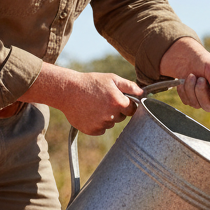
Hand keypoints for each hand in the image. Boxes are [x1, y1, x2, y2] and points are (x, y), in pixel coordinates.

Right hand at [22, 65, 141, 135]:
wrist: (67, 90)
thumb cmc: (90, 82)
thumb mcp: (111, 79)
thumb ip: (129, 86)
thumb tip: (143, 93)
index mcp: (118, 102)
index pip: (132, 109)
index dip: (126, 104)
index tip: (119, 100)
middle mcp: (111, 115)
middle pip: (121, 117)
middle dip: (116, 111)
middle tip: (103, 101)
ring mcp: (101, 124)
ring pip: (111, 123)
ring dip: (106, 117)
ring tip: (94, 106)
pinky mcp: (92, 130)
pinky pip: (101, 130)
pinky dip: (97, 123)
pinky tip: (89, 113)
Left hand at [160, 36, 209, 111]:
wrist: (187, 58)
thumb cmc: (204, 61)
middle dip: (202, 93)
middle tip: (200, 78)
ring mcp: (205, 100)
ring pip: (198, 105)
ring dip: (191, 89)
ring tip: (191, 76)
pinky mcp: (193, 100)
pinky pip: (187, 101)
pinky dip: (184, 90)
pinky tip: (185, 81)